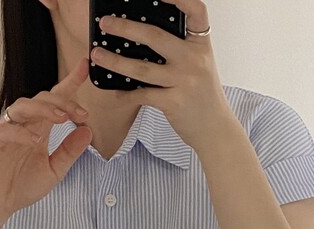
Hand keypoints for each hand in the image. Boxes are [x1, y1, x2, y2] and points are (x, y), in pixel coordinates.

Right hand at [0, 57, 93, 221]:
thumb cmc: (21, 187)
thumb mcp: (54, 171)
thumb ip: (69, 152)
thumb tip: (88, 131)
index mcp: (37, 128)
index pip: (54, 100)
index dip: (69, 83)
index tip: (84, 68)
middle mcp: (21, 125)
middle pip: (41, 99)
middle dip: (63, 101)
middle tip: (81, 113)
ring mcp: (5, 132)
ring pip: (22, 107)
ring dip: (43, 109)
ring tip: (62, 118)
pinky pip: (5, 131)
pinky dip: (21, 133)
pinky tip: (35, 139)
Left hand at [90, 0, 234, 150]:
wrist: (215, 130)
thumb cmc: (204, 98)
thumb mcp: (200, 66)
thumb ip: (182, 50)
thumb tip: (147, 37)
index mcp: (201, 45)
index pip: (195, 10)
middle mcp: (194, 59)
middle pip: (155, 36)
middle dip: (125, 28)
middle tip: (105, 23)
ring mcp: (184, 81)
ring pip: (142, 68)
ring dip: (115, 61)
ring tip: (97, 55)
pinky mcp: (174, 102)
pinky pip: (142, 95)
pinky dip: (126, 94)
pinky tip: (115, 92)